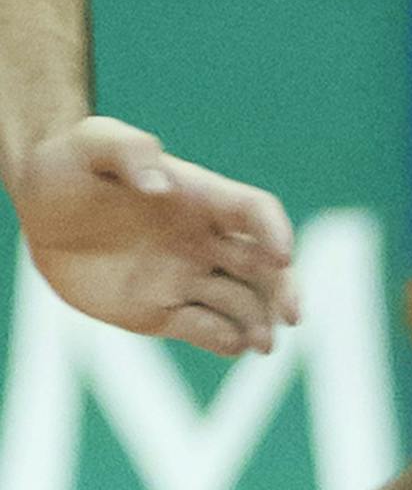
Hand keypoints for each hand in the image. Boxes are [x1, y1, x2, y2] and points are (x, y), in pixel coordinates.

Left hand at [10, 116, 298, 354]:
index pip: (254, 212)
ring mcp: (186, 278)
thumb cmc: (69, 164)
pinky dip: (224, 341)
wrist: (39, 210)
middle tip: (293, 316)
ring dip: (260, 324)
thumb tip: (159, 182)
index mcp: (200, 197)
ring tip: (263, 345)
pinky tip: (233, 346)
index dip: (275, 231)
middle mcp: (204, 241)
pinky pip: (205, 331)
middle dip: (285, 290)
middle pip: (264, 267)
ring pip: (241, 305)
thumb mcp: (92, 143)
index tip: (282, 255)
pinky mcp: (161, 312)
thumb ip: (128, 151)